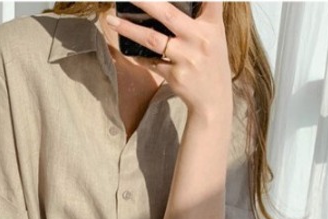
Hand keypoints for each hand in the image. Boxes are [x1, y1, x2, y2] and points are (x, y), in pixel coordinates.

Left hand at [105, 2, 231, 116]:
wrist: (214, 100)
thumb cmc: (212, 63)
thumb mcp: (215, 37)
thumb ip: (203, 17)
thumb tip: (170, 3)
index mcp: (213, 25)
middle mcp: (200, 39)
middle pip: (168, 14)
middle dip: (145, 1)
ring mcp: (187, 58)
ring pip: (152, 39)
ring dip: (129, 29)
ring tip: (112, 21)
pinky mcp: (175, 76)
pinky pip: (151, 62)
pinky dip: (138, 56)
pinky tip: (127, 49)